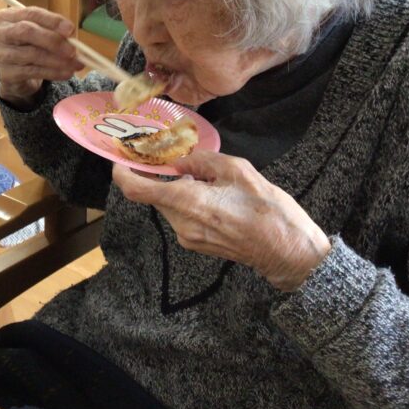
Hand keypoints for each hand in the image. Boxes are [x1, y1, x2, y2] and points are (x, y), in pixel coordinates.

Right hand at [0, 6, 79, 108]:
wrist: (16, 74)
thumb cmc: (29, 46)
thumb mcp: (39, 33)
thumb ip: (53, 31)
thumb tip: (72, 37)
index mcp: (6, 16)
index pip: (31, 13)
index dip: (52, 21)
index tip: (71, 29)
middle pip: (26, 32)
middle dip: (53, 40)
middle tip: (73, 50)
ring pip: (31, 54)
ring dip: (57, 60)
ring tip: (74, 65)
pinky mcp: (5, 74)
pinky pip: (32, 72)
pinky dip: (52, 73)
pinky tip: (65, 74)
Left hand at [112, 151, 331, 290]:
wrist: (288, 251)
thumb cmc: (268, 211)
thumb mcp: (237, 171)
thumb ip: (203, 161)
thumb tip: (183, 158)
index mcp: (188, 202)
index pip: (138, 190)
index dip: (123, 173)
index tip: (120, 159)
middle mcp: (182, 223)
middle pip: (154, 195)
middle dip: (159, 176)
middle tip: (172, 157)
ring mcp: (188, 237)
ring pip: (168, 205)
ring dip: (176, 188)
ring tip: (204, 176)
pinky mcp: (197, 244)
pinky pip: (181, 216)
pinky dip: (186, 201)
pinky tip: (210, 194)